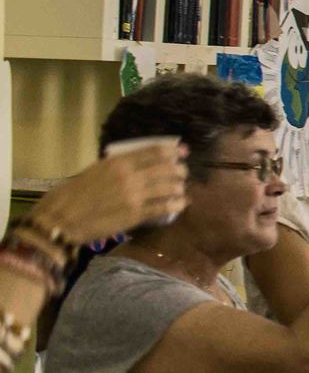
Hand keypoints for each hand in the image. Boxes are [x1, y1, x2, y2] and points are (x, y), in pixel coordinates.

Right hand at [33, 146, 188, 243]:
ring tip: (181, 189)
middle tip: (182, 173)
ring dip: (179, 187)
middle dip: (179, 170)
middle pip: (166, 168)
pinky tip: (181, 204)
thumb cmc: (70, 195)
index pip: (153, 152)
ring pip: (169, 187)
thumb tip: (135, 164)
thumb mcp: (93, 171)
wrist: (60, 221)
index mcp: (117, 162)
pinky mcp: (136, 215)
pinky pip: (164, 207)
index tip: (182, 151)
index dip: (171, 151)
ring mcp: (135, 196)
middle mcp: (130, 176)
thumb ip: (116, 167)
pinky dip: (176, 204)